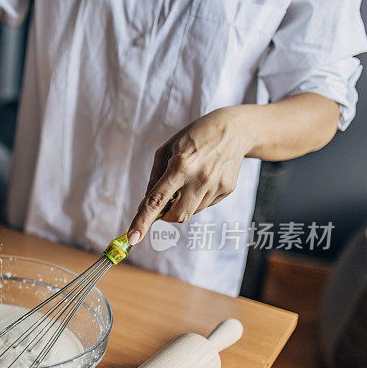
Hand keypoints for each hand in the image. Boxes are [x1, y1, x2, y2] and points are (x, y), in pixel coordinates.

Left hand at [128, 107, 251, 243]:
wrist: (233, 129)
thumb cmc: (193, 137)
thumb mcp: (166, 150)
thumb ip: (154, 178)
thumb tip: (146, 204)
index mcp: (179, 166)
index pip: (157, 200)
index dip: (142, 221)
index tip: (132, 238)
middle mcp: (199, 179)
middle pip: (177, 216)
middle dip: (166, 216)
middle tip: (164, 203)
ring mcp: (216, 186)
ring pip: (191, 212)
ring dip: (183, 204)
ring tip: (189, 180)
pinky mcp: (227, 189)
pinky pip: (205, 204)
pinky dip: (198, 198)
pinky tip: (204, 178)